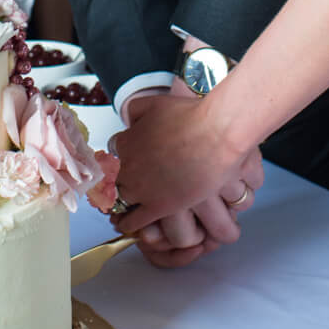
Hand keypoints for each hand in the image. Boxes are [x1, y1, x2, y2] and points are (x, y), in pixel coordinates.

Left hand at [116, 89, 264, 267]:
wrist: (215, 136)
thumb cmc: (190, 116)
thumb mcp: (155, 103)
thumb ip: (135, 110)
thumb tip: (128, 118)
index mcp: (125, 143)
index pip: (113, 154)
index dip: (120, 157)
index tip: (125, 160)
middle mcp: (127, 168)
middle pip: (113, 180)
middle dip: (118, 181)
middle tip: (123, 185)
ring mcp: (141, 190)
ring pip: (120, 202)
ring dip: (120, 204)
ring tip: (120, 209)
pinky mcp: (159, 207)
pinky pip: (134, 222)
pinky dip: (128, 224)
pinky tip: (127, 225)